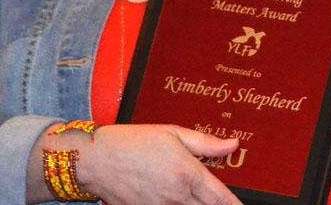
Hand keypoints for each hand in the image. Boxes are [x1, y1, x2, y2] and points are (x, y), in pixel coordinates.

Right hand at [80, 124, 241, 203]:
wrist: (97, 159)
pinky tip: (175, 198)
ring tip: (195, 195)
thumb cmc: (133, 141)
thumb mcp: (171, 133)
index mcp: (187, 173)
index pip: (221, 199)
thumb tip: (232, 144)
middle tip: (220, 200)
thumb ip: (205, 142)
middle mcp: (177, 197)